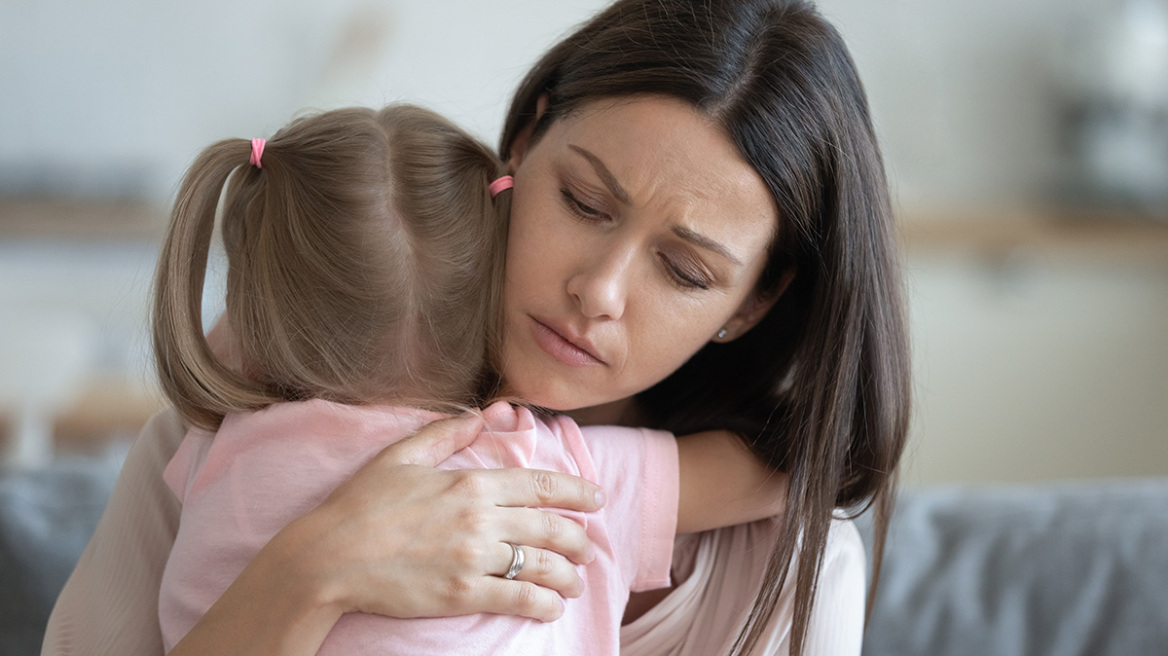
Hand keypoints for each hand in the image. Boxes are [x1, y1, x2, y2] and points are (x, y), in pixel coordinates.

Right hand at [272, 413, 605, 622]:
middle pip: (551, 527)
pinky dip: (543, 604)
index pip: (541, 484)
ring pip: (542, 565)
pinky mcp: (461, 593)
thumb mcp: (401, 455)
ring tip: (575, 582)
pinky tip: (552, 607)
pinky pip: (517, 599)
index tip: (596, 498)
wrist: (327, 557)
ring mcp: (472, 558)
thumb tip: (485, 414)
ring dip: (568, 575)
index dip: (577, 491)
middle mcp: (480, 518)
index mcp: (470, 482)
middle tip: (589, 546)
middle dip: (579, 538)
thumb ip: (448, 432)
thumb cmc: (360, 504)